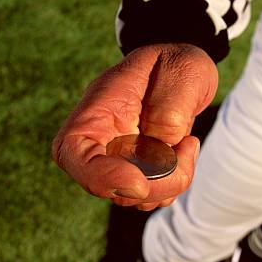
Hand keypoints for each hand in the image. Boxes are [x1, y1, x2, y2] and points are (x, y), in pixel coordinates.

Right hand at [52, 43, 217, 209]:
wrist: (184, 71)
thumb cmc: (177, 64)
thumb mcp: (182, 71)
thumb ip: (170, 110)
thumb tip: (163, 146)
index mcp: (95, 112)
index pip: (73, 154)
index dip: (101, 178)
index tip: (140, 183)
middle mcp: (100, 141)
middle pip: (107, 186)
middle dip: (152, 183)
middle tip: (187, 149)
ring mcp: (118, 160)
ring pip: (132, 197)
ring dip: (169, 183)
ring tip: (188, 144)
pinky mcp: (139, 171)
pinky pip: (152, 196)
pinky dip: (175, 183)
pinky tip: (186, 151)